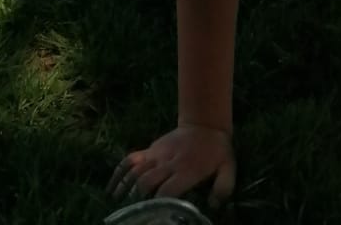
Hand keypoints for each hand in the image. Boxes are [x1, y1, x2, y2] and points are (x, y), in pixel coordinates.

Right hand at [108, 124, 235, 207]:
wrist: (205, 124)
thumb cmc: (217, 152)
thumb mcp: (228, 168)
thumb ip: (223, 187)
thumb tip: (213, 205)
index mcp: (187, 169)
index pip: (167, 189)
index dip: (158, 204)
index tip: (153, 216)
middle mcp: (169, 162)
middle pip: (147, 181)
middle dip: (138, 199)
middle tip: (133, 213)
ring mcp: (157, 154)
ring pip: (136, 170)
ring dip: (125, 187)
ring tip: (118, 204)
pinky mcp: (151, 150)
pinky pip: (131, 159)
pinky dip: (119, 172)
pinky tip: (112, 187)